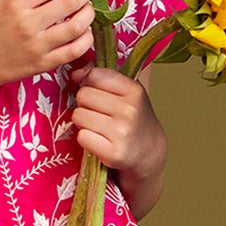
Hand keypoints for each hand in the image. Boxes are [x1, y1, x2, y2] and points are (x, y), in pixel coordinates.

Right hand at [0, 0, 96, 94]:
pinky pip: (75, 51)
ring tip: (87, 8)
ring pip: (78, 27)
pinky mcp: (44, 65)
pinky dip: (86, 39)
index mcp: (16, 4)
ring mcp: (38, 47)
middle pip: (71, 2)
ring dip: (89, 13)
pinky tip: (84, 31)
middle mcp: (29, 24)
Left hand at [67, 61, 165, 182]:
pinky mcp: (112, 153)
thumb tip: (76, 73)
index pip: (95, 75)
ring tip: (99, 126)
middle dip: (86, 104)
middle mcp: (129, 110)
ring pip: (79, 115)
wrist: (149, 152)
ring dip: (84, 122)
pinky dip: (86, 139)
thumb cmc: (133, 118)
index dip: (90, 83)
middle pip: (83, 95)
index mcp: (134, 91)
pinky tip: (99, 140)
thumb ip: (102, 76)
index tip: (99, 93)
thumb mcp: (127, 91)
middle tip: (99, 113)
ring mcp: (121, 132)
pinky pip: (81, 136)